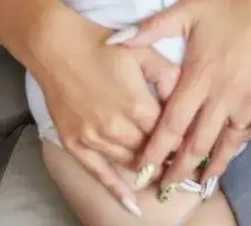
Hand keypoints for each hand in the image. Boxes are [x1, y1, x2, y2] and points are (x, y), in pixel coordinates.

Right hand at [30, 8, 180, 209]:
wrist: (57, 46)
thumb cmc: (102, 45)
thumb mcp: (143, 52)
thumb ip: (168, 76)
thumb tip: (187, 98)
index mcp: (137, 105)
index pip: (169, 135)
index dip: (182, 140)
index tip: (194, 143)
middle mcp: (116, 128)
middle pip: (151, 153)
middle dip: (168, 157)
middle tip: (182, 162)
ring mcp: (93, 138)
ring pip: (129, 164)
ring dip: (147, 169)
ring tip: (164, 174)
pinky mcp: (75, 143)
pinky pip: (99, 173)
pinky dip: (116, 190)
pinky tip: (132, 205)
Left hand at [120, 0, 250, 187]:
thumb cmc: (231, 2)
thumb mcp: (187, 10)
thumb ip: (149, 29)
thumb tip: (114, 41)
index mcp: (199, 76)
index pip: (171, 125)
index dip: (156, 150)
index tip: (143, 168)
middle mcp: (224, 95)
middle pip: (197, 143)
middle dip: (180, 169)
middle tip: (167, 186)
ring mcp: (249, 99)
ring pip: (227, 144)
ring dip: (211, 165)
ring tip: (199, 181)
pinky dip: (238, 145)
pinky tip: (231, 152)